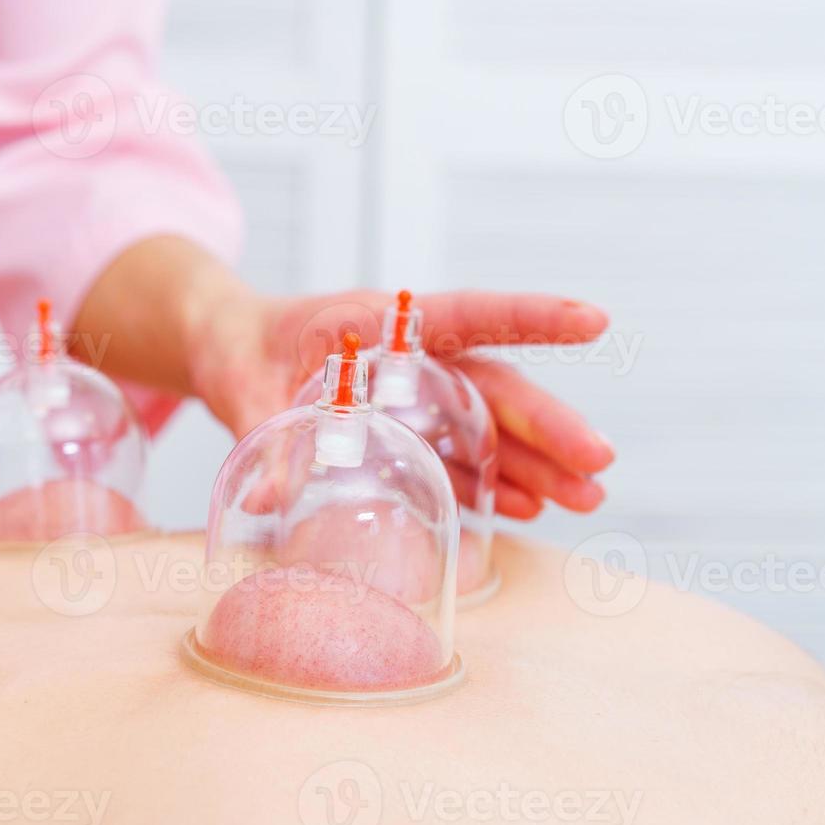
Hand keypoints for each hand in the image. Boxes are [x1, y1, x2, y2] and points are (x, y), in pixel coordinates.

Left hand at [184, 287, 614, 519]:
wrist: (227, 348)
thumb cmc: (239, 347)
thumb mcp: (241, 384)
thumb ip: (261, 430)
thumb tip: (267, 497)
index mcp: (379, 323)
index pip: (467, 314)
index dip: (529, 316)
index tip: (591, 320)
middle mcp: (410, 358)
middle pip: (492, 386)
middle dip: (548, 425)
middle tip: (597, 466)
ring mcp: (413, 397)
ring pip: (487, 426)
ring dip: (536, 463)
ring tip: (584, 498)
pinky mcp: (403, 431)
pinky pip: (458, 458)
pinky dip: (492, 484)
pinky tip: (529, 510)